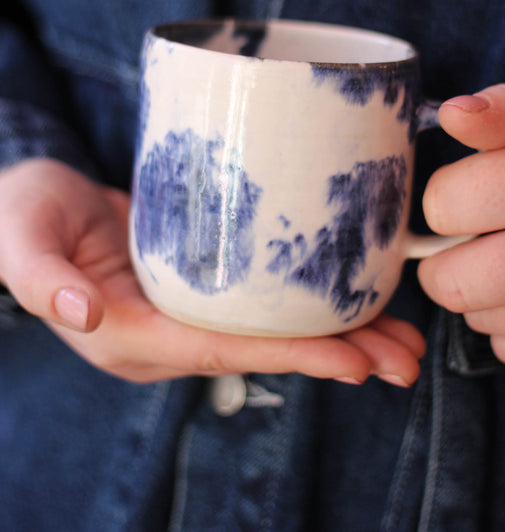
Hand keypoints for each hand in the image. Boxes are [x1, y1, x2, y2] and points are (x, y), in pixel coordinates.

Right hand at [0, 159, 424, 384]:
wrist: (29, 205)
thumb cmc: (22, 218)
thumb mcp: (23, 240)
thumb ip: (44, 280)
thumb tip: (81, 315)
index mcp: (130, 334)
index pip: (224, 350)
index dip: (292, 353)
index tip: (357, 358)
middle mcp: (166, 335)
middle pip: (264, 349)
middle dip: (337, 355)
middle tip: (407, 356)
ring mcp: (186, 313)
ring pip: (272, 331)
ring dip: (339, 337)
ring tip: (403, 339)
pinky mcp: (200, 285)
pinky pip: (263, 305)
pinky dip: (311, 306)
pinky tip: (354, 301)